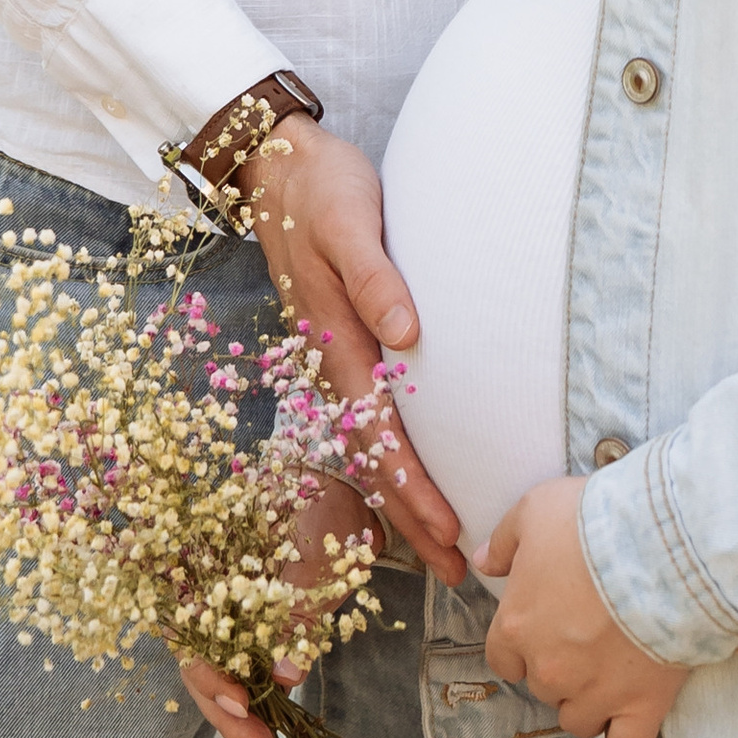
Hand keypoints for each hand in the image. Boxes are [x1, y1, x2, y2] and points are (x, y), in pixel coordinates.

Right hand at [174, 473, 379, 737]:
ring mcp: (230, 625)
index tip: (244, 709)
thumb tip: (286, 676)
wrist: (337, 484)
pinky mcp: (255, 638)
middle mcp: (209, 607)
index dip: (212, 683)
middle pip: (204, 678)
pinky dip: (253, 723)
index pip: (193, 644)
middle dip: (232, 726)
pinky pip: (245, 685)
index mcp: (206, 580)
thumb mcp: (313, 552)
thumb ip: (296, 611)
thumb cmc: (319, 505)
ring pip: (222, 690)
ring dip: (243, 734)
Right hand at [243, 118, 465, 580]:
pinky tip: (411, 480)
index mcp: (336, 343)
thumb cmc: (319, 189)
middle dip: (413, 519)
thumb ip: (373, 274)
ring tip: (444, 547)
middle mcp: (333, 363)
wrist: (278, 165)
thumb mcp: (347, 220)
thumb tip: (403, 331)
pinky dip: (390, 460)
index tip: (447, 531)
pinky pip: (369, 418)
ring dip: (403, 499)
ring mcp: (335, 358)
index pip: (379, 434)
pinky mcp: (344, 344)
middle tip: (459, 572)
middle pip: (375, 459)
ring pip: (370, 447)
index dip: (413, 488)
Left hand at [479, 478, 687, 737]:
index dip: (521, 647)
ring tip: (607, 683)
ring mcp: (595, 693)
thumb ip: (504, 540)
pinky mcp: (640, 706)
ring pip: (577, 720)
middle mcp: (549, 669)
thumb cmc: (594, 522)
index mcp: (517, 626)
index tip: (541, 633)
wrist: (662, 547)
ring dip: (585, 706)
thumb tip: (482, 562)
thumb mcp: (535, 509)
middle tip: (587, 643)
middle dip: (559, 671)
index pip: (503, 657)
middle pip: (543, 688)